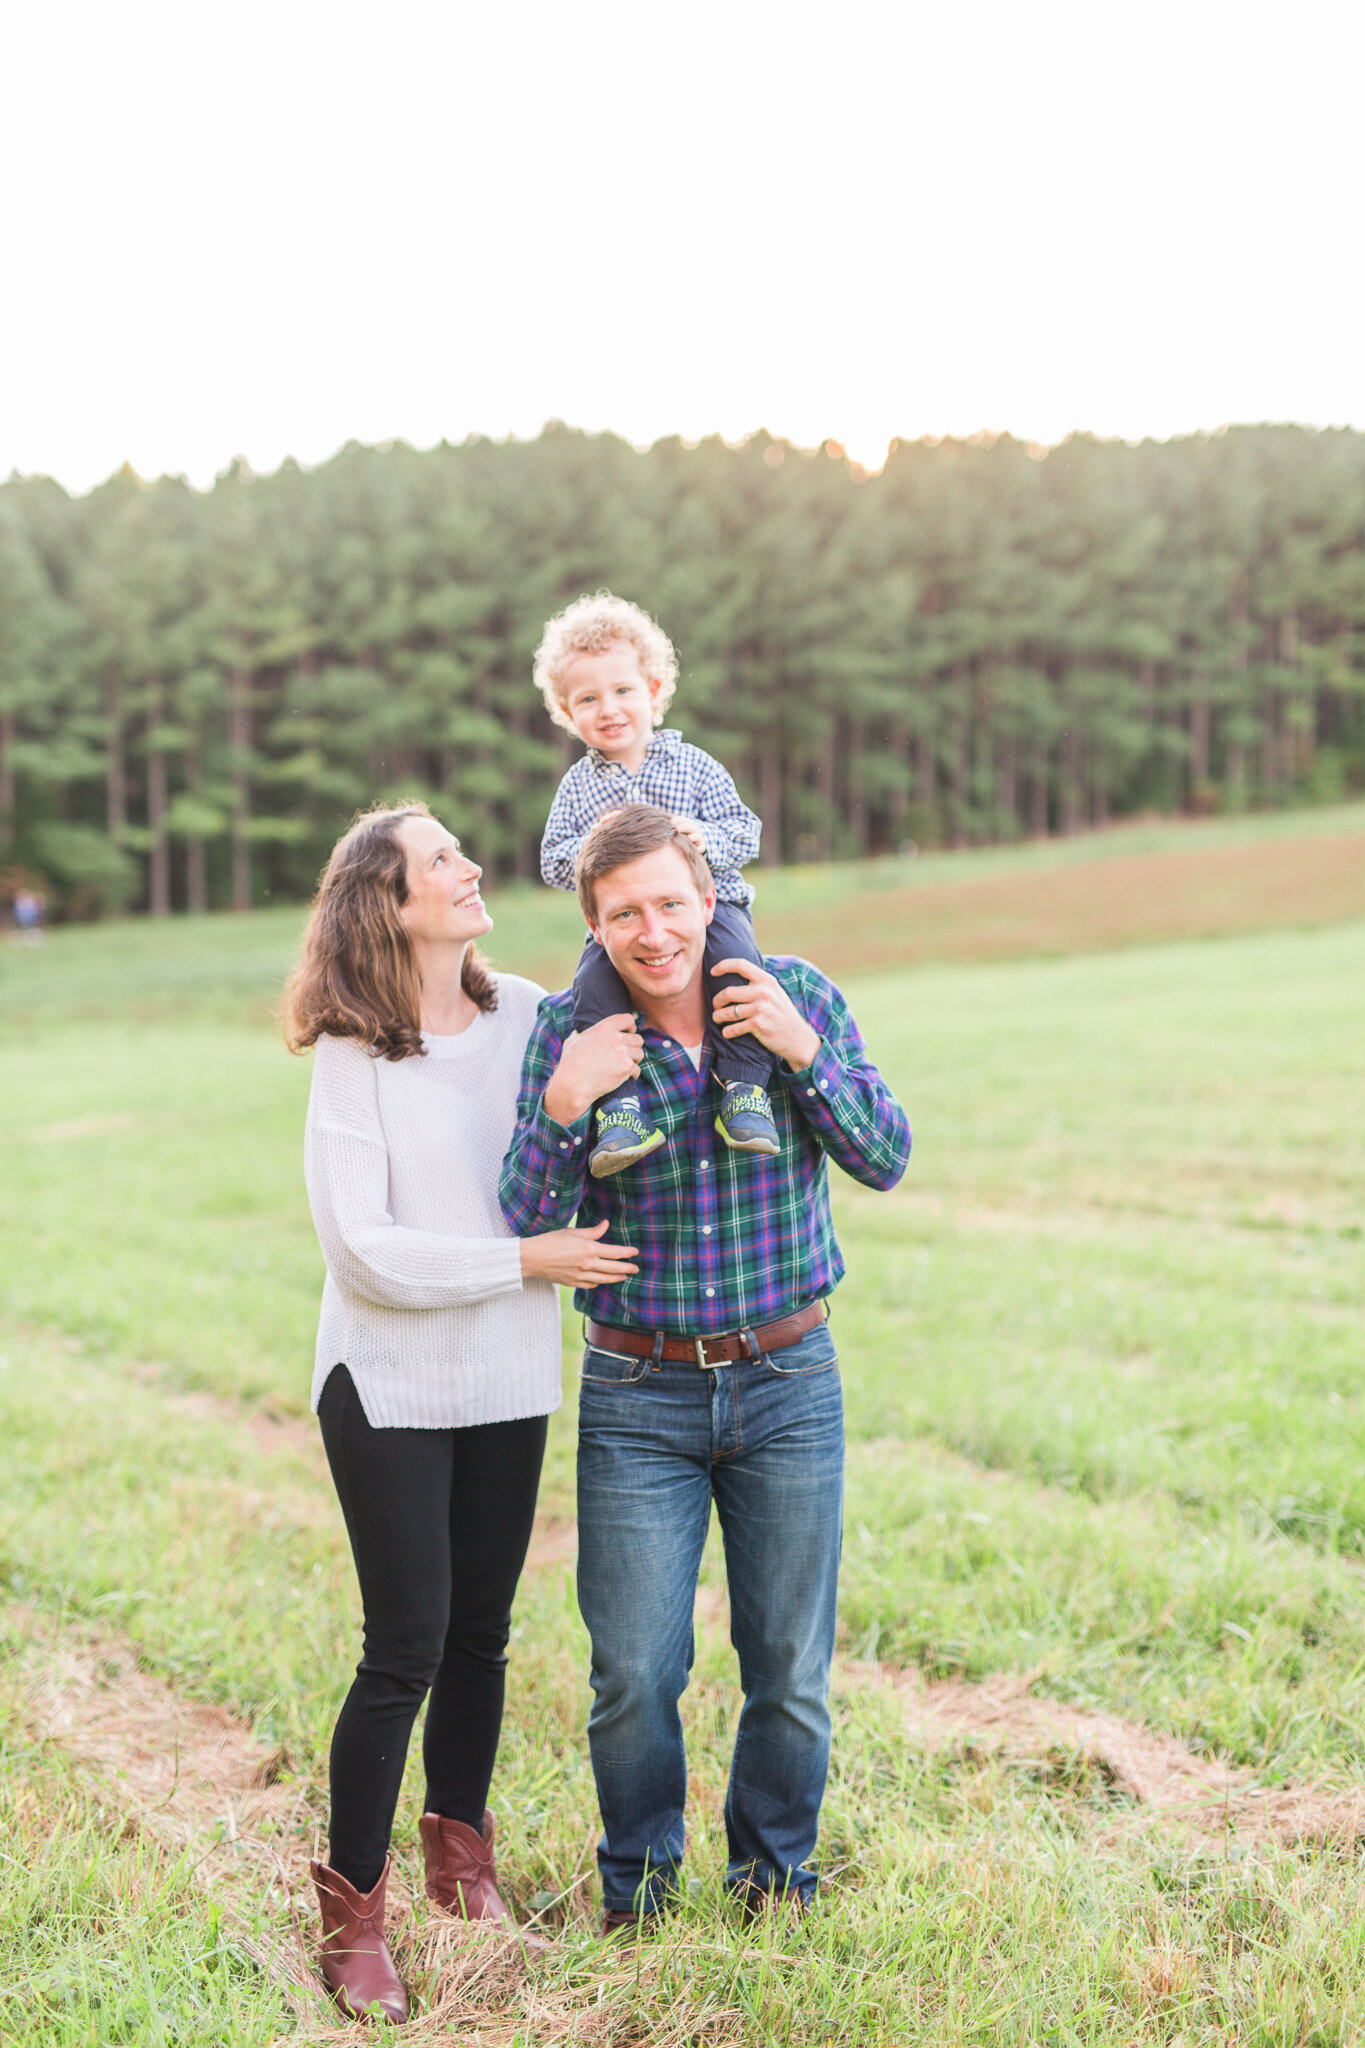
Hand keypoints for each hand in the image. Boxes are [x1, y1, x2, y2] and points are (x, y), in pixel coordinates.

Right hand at [520, 1217, 638, 1286]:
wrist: (532, 1258)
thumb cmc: (550, 1241)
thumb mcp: (572, 1232)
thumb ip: (592, 1231)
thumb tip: (606, 1224)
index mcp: (588, 1248)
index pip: (615, 1252)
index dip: (627, 1253)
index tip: (635, 1252)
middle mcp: (587, 1264)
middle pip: (614, 1268)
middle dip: (627, 1268)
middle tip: (636, 1269)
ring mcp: (581, 1275)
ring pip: (604, 1279)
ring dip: (616, 1278)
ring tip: (624, 1276)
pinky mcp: (573, 1283)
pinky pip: (591, 1285)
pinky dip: (599, 1283)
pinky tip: (603, 1281)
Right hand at [543, 1013, 643, 1125]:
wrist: (573, 1084)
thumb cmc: (570, 1063)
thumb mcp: (573, 1041)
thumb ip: (582, 1034)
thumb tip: (580, 1033)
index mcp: (605, 1027)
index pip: (628, 1019)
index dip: (632, 1026)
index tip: (630, 1032)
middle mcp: (616, 1038)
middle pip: (638, 1039)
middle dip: (633, 1047)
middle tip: (627, 1055)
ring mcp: (623, 1052)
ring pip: (640, 1054)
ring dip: (635, 1060)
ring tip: (626, 1066)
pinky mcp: (626, 1068)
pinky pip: (637, 1069)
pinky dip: (634, 1074)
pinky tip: (628, 1077)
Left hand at [671, 813, 707, 852]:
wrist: (695, 842)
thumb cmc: (682, 835)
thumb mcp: (677, 829)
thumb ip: (670, 827)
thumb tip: (658, 825)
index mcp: (688, 823)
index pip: (684, 820)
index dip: (678, 820)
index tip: (671, 822)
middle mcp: (694, 829)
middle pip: (689, 826)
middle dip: (683, 827)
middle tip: (676, 829)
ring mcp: (698, 837)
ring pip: (697, 836)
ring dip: (693, 836)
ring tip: (689, 838)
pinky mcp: (701, 846)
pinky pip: (702, 847)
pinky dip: (700, 848)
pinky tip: (698, 850)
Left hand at [710, 959, 820, 1070]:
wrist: (797, 1038)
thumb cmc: (782, 1014)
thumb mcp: (775, 992)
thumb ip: (759, 983)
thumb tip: (735, 973)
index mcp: (767, 980)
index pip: (741, 965)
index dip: (723, 966)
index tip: (713, 972)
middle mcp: (764, 992)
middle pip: (728, 992)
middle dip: (716, 1001)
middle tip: (715, 1006)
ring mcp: (761, 1009)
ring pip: (727, 1012)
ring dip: (717, 1017)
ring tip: (717, 1019)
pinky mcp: (758, 1025)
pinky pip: (733, 1028)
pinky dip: (727, 1032)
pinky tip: (727, 1032)